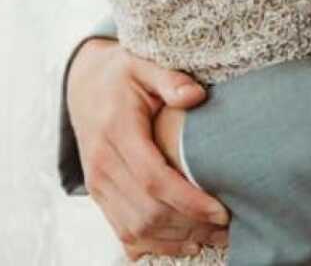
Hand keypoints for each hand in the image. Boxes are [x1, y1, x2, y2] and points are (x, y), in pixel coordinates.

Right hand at [67, 37, 229, 257]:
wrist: (84, 86)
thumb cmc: (122, 74)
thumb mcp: (143, 64)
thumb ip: (169, 79)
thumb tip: (196, 95)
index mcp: (116, 131)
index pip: (154, 178)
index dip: (188, 200)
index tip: (221, 210)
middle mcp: (102, 164)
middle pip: (147, 211)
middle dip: (189, 225)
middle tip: (226, 228)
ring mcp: (97, 184)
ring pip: (136, 229)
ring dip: (175, 240)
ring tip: (213, 237)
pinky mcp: (99, 196)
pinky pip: (124, 232)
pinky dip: (155, 244)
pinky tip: (185, 241)